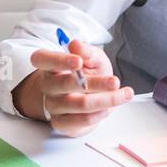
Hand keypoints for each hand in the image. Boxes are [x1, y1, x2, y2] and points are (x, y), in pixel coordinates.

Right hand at [19, 40, 134, 136]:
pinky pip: (82, 120)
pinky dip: (100, 114)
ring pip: (80, 104)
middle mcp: (48, 85)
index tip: (79, 61)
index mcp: (50, 65)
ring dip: (106, 100)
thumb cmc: (89, 75)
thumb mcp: (92, 59)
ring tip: (124, 94)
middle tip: (115, 82)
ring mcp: (53, 105)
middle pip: (66, 84)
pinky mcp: (61, 122)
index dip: (59, 60)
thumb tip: (75, 44)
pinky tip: (110, 107)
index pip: (43, 60)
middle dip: (95, 83)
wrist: (88, 100)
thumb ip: (87, 51)